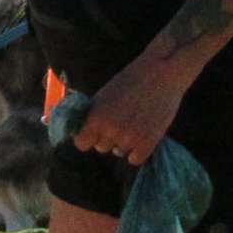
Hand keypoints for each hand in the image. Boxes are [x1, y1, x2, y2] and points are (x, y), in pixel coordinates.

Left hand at [72, 50, 191, 167]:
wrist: (161, 73)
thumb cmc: (130, 81)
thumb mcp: (102, 95)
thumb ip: (90, 115)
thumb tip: (70, 128)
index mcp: (95, 118)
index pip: (82, 144)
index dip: (88, 137)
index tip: (94, 132)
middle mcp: (110, 131)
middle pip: (101, 148)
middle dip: (107, 137)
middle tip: (120, 121)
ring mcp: (130, 138)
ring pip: (119, 152)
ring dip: (124, 143)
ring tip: (134, 123)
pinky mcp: (148, 143)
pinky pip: (135, 159)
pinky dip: (138, 151)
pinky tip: (142, 135)